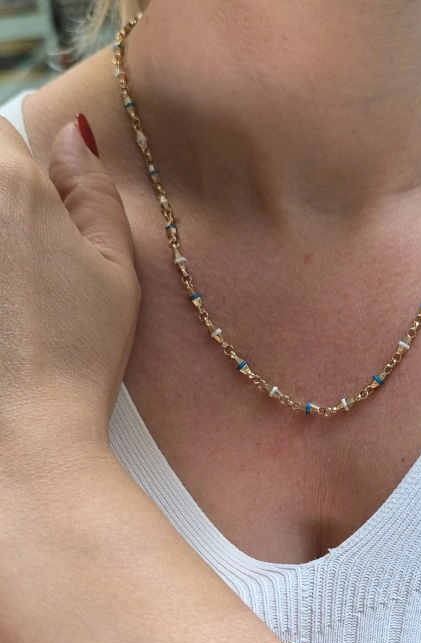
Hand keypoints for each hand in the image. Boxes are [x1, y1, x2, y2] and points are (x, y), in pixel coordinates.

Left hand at [0, 116, 138, 474]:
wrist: (22, 432)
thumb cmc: (75, 356)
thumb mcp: (115, 270)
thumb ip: (93, 191)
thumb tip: (73, 137)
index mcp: (8, 181)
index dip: (17, 165)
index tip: (33, 207)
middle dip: (2, 204)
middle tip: (20, 263)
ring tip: (11, 286)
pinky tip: (1, 314)